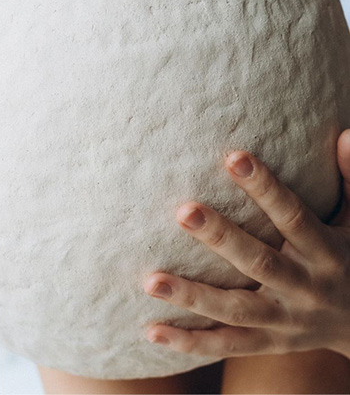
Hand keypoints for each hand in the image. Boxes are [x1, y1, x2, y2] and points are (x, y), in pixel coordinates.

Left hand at [143, 129, 349, 358]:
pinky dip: (189, 343)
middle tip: (182, 210)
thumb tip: (347, 134)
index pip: (293, 216)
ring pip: (236, 311)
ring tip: (150, 280)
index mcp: (327, 252)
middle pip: (259, 263)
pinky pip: (225, 346)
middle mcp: (305, 288)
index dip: (266, 187)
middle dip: (221, 238)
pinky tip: (150, 332)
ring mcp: (285, 321)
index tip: (234, 157)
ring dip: (192, 297)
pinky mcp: (267, 343)